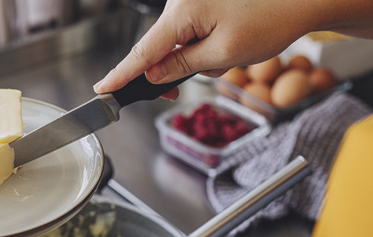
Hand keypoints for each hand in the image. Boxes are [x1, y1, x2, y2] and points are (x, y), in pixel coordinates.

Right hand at [94, 0, 311, 97]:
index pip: (142, 52)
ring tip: (230, 56)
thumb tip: (153, 75)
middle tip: (178, 93)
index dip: (122, 75)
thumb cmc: (270, 19)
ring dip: (198, 61)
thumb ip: (182, 66)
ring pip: (179, 46)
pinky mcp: (205, 6)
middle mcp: (181, 3)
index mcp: (182, 11)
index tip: (102, 89)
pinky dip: (207, 49)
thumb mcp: (224, 54)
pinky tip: (231, 47)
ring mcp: (193, 4)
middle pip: (159, 50)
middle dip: (173, 72)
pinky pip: (193, 36)